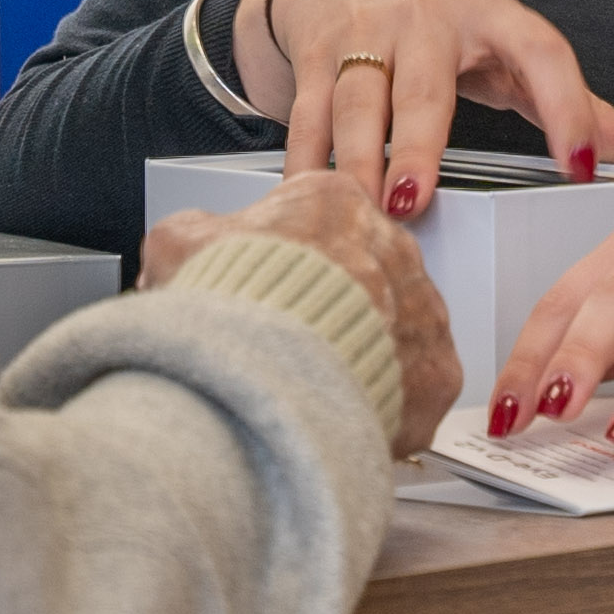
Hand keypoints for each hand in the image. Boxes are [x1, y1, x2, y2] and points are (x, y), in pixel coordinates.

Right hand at [145, 170, 464, 461]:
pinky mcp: (437, 375)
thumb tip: (188, 244)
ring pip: (396, 327)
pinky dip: (384, 400)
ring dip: (362, 351)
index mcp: (334, 203)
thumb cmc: (228, 314)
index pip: (322, 217)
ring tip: (312, 381)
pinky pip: (415, 385)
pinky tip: (342, 410)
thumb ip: (195, 234)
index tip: (269, 285)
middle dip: (332, 303)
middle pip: (365, 271)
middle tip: (287, 338)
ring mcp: (423, 313)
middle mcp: (392, 249)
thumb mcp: (177, 246)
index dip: (288, 257)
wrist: (262, 386)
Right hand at [229, 0, 613, 219]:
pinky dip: (305, 158)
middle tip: (415, 200)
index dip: (567, 107)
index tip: (584, 166)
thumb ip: (581, 105)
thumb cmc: (444, 20)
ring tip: (362, 210)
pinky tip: (309, 199)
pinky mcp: (315, 50)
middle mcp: (427, 18)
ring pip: (357, 101)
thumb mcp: (513, 48)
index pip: (542, 53)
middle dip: (419, 143)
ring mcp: (365, 31)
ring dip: (355, 159)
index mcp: (494, 16)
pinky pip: (307, 111)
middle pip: (425, 85)